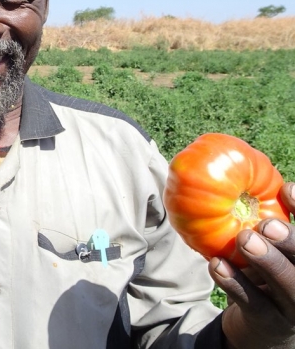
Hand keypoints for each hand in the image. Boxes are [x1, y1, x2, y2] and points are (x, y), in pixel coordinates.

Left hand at [209, 182, 294, 348]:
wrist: (264, 325)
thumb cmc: (268, 272)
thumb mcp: (272, 247)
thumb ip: (268, 221)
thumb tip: (246, 179)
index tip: (287, 188)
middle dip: (291, 241)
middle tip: (266, 224)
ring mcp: (294, 308)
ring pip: (289, 285)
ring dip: (266, 261)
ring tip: (245, 239)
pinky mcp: (269, 322)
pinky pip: (253, 303)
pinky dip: (234, 283)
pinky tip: (216, 264)